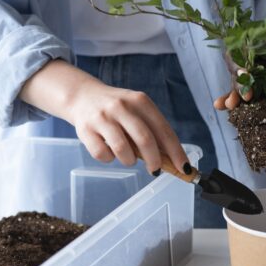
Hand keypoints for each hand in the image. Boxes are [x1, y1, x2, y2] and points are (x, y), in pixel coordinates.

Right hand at [20, 60, 188, 174]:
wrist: (82, 96)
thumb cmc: (117, 109)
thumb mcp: (137, 110)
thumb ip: (153, 130)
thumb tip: (172, 159)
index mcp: (140, 101)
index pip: (164, 131)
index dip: (176, 152)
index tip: (183, 168)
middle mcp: (121, 107)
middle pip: (145, 140)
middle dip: (155, 161)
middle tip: (155, 170)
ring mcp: (102, 118)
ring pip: (123, 151)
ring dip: (130, 161)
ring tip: (128, 157)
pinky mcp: (85, 130)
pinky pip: (103, 155)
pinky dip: (109, 159)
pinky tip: (109, 151)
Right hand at [213, 24, 265, 109]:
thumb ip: (265, 60)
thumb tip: (246, 73)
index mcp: (247, 45)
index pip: (237, 58)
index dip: (239, 68)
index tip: (245, 75)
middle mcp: (246, 59)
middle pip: (236, 75)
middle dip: (237, 87)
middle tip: (246, 96)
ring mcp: (252, 73)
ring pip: (239, 86)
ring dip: (233, 96)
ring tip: (229, 105)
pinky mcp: (259, 85)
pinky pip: (248, 93)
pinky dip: (239, 101)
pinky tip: (228, 108)